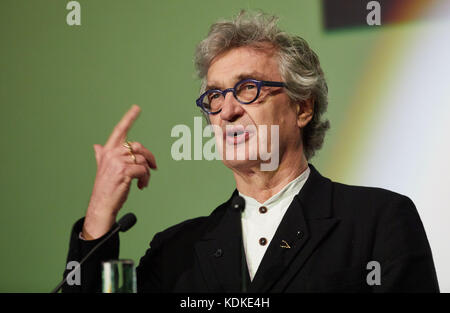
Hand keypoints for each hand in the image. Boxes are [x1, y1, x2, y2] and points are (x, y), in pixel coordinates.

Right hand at [82, 105, 156, 239]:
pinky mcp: (125, 171)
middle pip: (139, 147)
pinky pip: (144, 170)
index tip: (137, 108)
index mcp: (107, 151)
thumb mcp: (102, 168)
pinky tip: (141, 186)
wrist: (101, 204)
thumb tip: (96, 146)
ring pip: (143, 160)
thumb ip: (101, 155)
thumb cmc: (105, 187)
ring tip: (143, 182)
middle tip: (154, 167)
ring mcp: (117, 162)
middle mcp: (111, 153)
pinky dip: (146, 179)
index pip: (119, 130)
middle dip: (149, 157)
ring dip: (147, 172)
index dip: (129, 118)